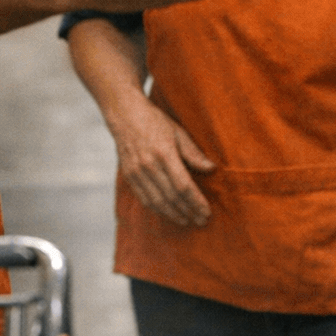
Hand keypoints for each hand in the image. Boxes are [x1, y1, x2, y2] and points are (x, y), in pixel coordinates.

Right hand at [110, 97, 214, 227]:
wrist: (124, 115)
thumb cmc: (155, 121)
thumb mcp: (178, 131)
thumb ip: (193, 153)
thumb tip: (211, 169)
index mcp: (164, 153)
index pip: (183, 185)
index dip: (196, 201)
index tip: (207, 212)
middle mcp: (148, 165)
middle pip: (171, 197)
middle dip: (188, 211)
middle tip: (201, 221)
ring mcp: (136, 172)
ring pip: (157, 202)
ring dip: (173, 214)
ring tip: (187, 221)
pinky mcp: (128, 175)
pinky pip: (144, 198)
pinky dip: (157, 209)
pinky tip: (168, 213)